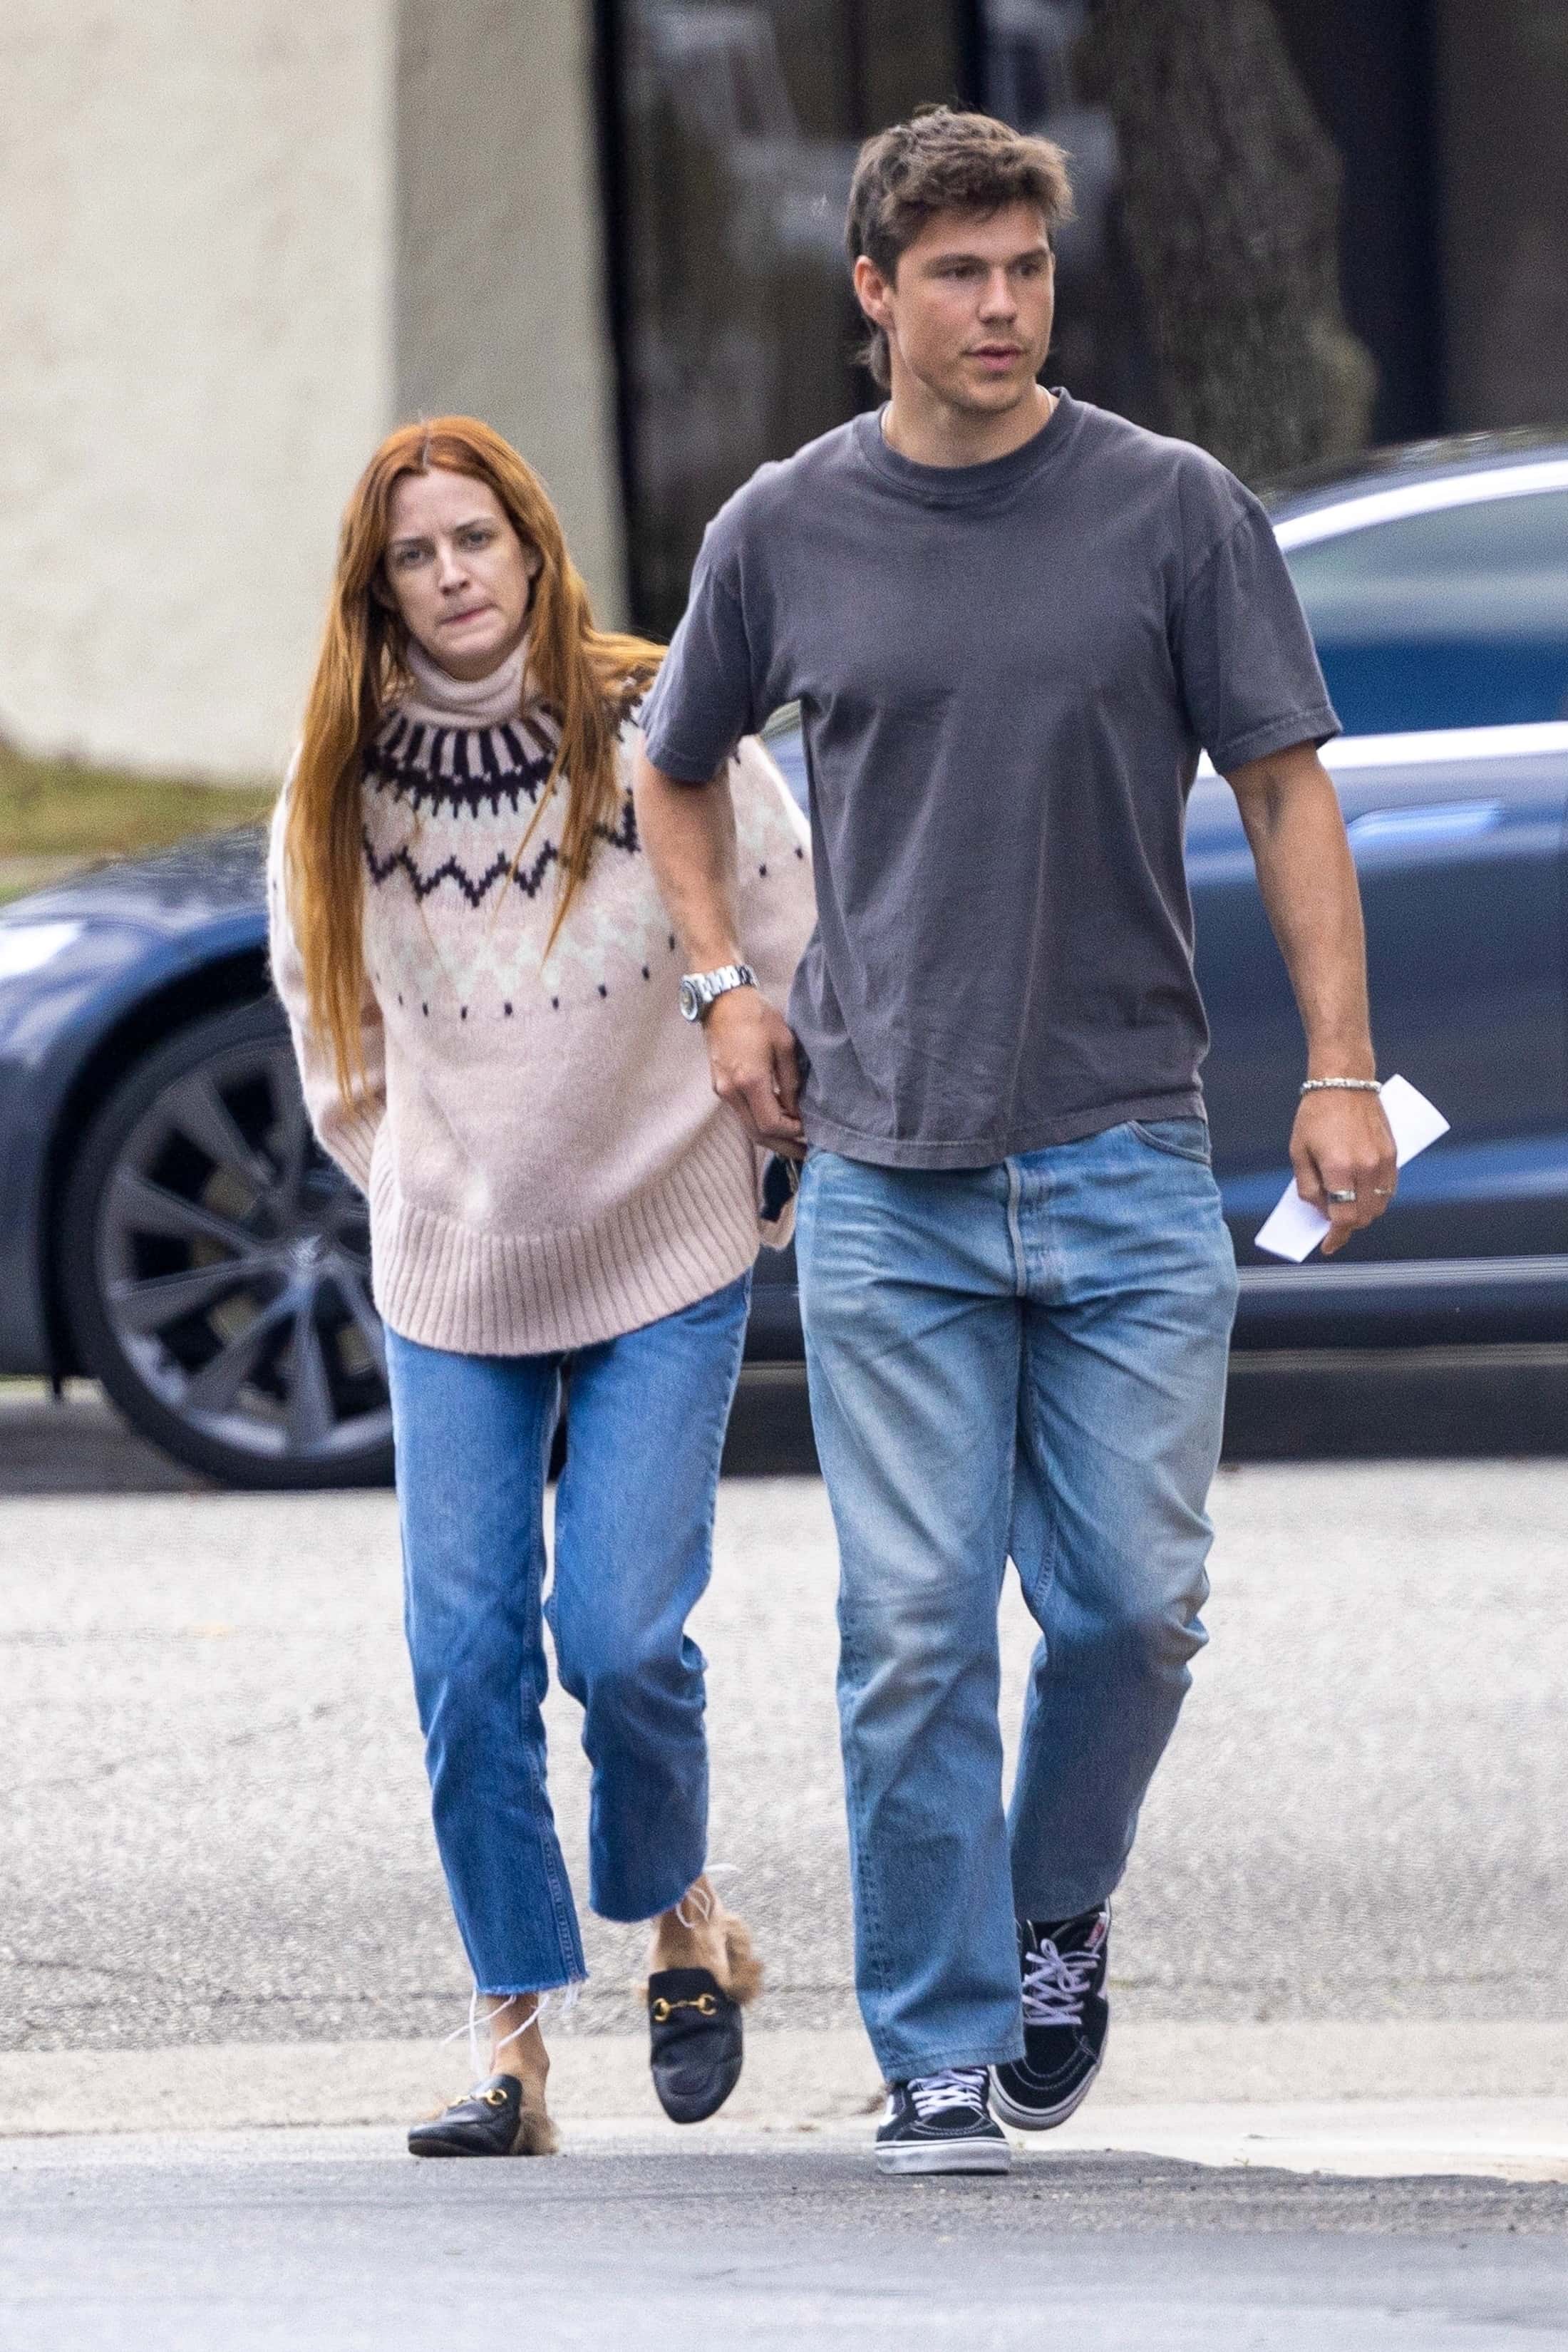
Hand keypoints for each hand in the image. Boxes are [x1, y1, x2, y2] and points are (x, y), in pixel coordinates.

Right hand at [704, 988, 805, 1156]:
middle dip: (782, 1146)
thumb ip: (791, 1082)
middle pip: (757, 1134)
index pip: (771, 1124)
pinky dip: (759, 1124)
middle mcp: (732, 1091)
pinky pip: (741, 1114)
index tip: (809, 1130)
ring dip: (770, 1138)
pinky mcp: (720, 1087)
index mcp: (750, 1081)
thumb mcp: (785, 1045)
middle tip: (804, 1153)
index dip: (792, 1132)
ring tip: (793, 1142)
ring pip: (747, 1127)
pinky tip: (776, 1122)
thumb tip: (796, 1110)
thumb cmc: (757, 1016)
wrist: (722, 1001)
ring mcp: (722, 1091)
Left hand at [1289, 1090, 1397, 1256]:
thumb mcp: (1298, 1151)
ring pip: (1380, 1206)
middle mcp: (1365, 1168)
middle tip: (1333, 1225)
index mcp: (1338, 1169)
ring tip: (1347, 1208)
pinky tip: (1363, 1194)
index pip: (1342, 1218)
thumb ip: (1308, 1186)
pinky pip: (1390, 1188)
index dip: (1335, 1237)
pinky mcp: (1394, 1154)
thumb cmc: (1316, 1116)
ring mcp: (1383, 1162)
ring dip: (1364, 1214)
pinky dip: (1378, 1198)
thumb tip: (1320, 1210)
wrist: (1345, 1082)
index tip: (1328, 1246)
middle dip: (1347, 1226)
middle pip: (1363, 1216)